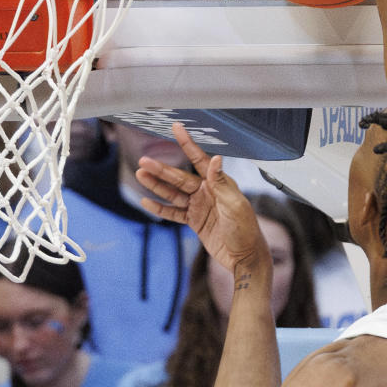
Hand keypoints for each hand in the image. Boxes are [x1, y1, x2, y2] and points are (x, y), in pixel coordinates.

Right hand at [135, 122, 269, 274]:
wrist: (245, 258)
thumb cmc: (246, 231)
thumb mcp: (235, 206)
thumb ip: (222, 184)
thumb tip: (216, 159)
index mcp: (219, 185)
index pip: (200, 160)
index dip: (187, 144)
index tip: (177, 128)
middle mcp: (207, 192)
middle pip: (179, 178)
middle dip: (161, 170)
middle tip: (144, 161)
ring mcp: (199, 207)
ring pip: (173, 193)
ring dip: (157, 185)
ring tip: (140, 175)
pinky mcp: (195, 221)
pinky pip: (173, 213)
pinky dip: (160, 208)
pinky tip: (146, 201)